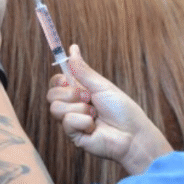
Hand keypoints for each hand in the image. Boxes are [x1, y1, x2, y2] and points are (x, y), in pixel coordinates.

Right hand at [47, 45, 172, 174]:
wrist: (132, 134)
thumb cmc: (121, 109)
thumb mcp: (101, 86)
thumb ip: (83, 70)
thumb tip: (72, 48)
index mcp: (78, 92)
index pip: (56, 83)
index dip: (58, 80)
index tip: (66, 79)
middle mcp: (73, 107)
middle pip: (51, 95)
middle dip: (70, 93)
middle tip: (89, 98)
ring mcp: (72, 122)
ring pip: (55, 108)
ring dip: (79, 108)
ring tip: (95, 114)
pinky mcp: (73, 136)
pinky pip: (67, 122)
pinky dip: (83, 122)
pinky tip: (94, 127)